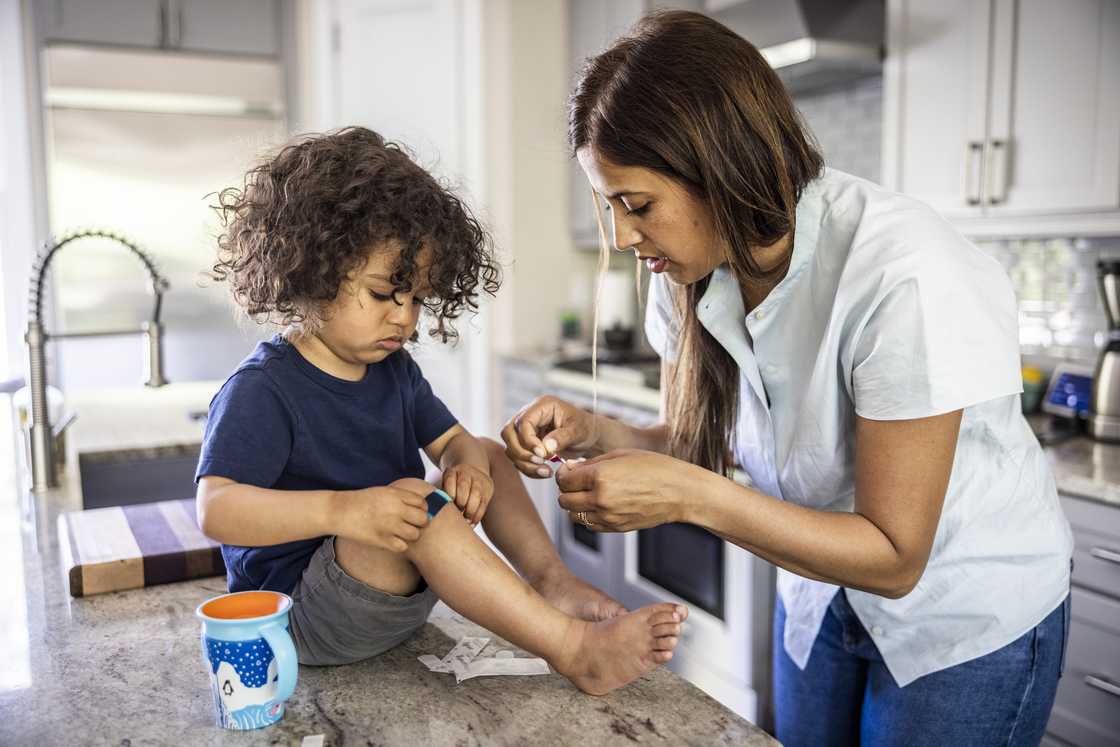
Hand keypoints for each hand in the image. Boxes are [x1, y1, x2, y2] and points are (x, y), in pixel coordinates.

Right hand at [334, 478, 430, 552]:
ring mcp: (389, 525)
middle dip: (420, 523)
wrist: (339, 511)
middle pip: (423, 519)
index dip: (422, 509)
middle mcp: (395, 509)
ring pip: (415, 534)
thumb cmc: (361, 501)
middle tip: (412, 524)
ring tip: (402, 533)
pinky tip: (393, 540)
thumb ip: (402, 497)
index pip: (422, 503)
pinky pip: (402, 546)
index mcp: (396, 495)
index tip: (415, 512)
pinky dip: (400, 545)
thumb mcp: (383, 492)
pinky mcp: (381, 540)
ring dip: (411, 535)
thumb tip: (422, 506)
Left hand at [442, 463, 493, 525]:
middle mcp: (466, 474)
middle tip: (458, 513)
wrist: (474, 473)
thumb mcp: (446, 484)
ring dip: (470, 510)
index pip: (450, 480)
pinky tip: (472, 522)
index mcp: (453, 471)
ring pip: (476, 495)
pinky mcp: (487, 489)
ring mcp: (478, 480)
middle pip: (463, 486)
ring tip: (466, 520)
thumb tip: (439, 512)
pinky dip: (478, 515)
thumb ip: (442, 495)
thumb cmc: (454, 485)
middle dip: (460, 502)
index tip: (449, 506)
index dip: (450, 494)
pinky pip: (484, 504)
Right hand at [500, 396, 597, 478]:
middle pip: (508, 433)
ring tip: (546, 471)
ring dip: (524, 463)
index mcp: (542, 405)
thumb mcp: (578, 431)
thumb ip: (562, 437)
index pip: (523, 422)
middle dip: (521, 452)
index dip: (528, 440)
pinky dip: (528, 468)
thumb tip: (545, 447)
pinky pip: (518, 457)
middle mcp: (530, 415)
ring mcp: (525, 430)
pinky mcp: (526, 444)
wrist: (588, 437)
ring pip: (510, 447)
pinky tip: (544, 472)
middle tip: (541, 463)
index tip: (543, 454)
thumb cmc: (585, 428)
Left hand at [556, 449, 706, 531]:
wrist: (681, 492)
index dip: (564, 474)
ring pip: (573, 515)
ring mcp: (608, 516)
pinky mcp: (616, 528)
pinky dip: (589, 516)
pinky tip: (601, 504)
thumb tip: (570, 469)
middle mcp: (601, 498)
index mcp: (600, 476)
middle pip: (564, 500)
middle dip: (567, 490)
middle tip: (578, 481)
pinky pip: (590, 525)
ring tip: (589, 493)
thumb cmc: (655, 467)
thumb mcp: (621, 454)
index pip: (564, 480)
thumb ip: (591, 463)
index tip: (570, 470)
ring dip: (576, 505)